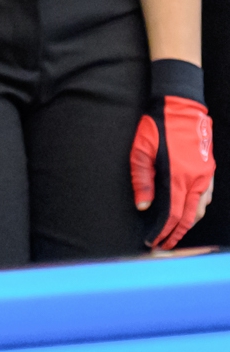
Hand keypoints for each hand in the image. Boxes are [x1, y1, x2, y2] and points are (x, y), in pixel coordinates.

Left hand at [132, 69, 214, 248]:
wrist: (182, 106)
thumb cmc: (158, 126)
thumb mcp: (141, 151)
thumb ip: (142, 180)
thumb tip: (143, 206)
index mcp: (178, 177)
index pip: (171, 214)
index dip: (162, 231)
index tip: (153, 241)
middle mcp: (196, 180)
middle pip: (188, 217)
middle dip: (175, 234)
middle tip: (163, 244)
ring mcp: (205, 176)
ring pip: (199, 210)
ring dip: (187, 224)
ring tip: (173, 233)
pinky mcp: (208, 171)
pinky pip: (205, 198)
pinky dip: (197, 210)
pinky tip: (187, 213)